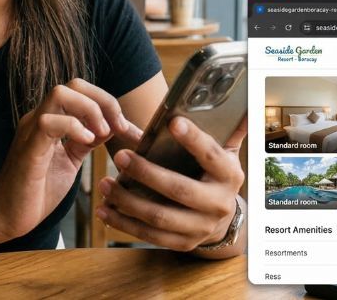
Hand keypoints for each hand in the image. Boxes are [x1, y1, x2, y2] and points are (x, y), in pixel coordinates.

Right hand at [0, 78, 139, 241]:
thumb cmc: (37, 191)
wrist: (6, 216)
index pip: (81, 90)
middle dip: (103, 101)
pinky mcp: (28, 148)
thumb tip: (112, 126)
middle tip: (118, 127)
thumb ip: (87, 142)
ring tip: (102, 135)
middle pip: (74, 84)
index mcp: (52, 120)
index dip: (108, 103)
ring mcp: (32, 130)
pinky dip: (73, 126)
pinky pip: (48, 121)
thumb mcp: (70, 161)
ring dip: (90, 110)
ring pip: (60, 93)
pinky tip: (87, 142)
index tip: (125, 128)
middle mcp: (40, 118)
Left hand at [96, 115, 245, 251]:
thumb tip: (232, 93)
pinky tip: (105, 209)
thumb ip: (214, 128)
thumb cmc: (211, 174)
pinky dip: (124, 223)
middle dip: (147, 173)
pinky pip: (150, 235)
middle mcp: (219, 203)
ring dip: (128, 201)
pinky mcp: (183, 243)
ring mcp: (201, 227)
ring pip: (160, 216)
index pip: (211, 154)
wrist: (221, 218)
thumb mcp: (218, 152)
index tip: (173, 122)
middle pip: (179, 189)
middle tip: (119, 156)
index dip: (193, 139)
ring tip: (104, 183)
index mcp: (229, 174)